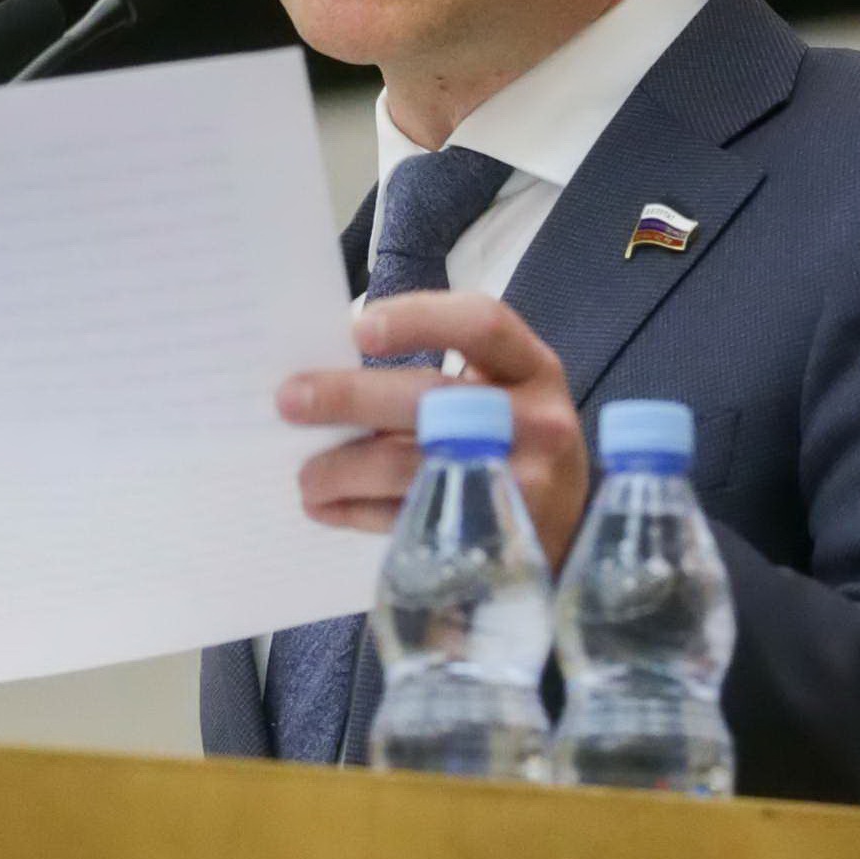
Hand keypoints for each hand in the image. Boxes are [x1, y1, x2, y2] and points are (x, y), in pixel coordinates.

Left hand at [275, 291, 590, 570]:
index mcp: (535, 368)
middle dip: (350, 397)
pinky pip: (409, 521)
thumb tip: (327, 371)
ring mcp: (520, 486)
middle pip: (431, 399)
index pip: (482, 325)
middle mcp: (538, 423)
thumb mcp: (501, 391)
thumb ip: (438, 374)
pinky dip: (358, 512)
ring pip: (411, 467)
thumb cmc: (511, 438)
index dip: (417, 319)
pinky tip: (328, 507)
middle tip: (289, 400)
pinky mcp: (493, 539)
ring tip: (304, 473)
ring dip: (342, 468)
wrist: (569, 525)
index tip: (354, 328)